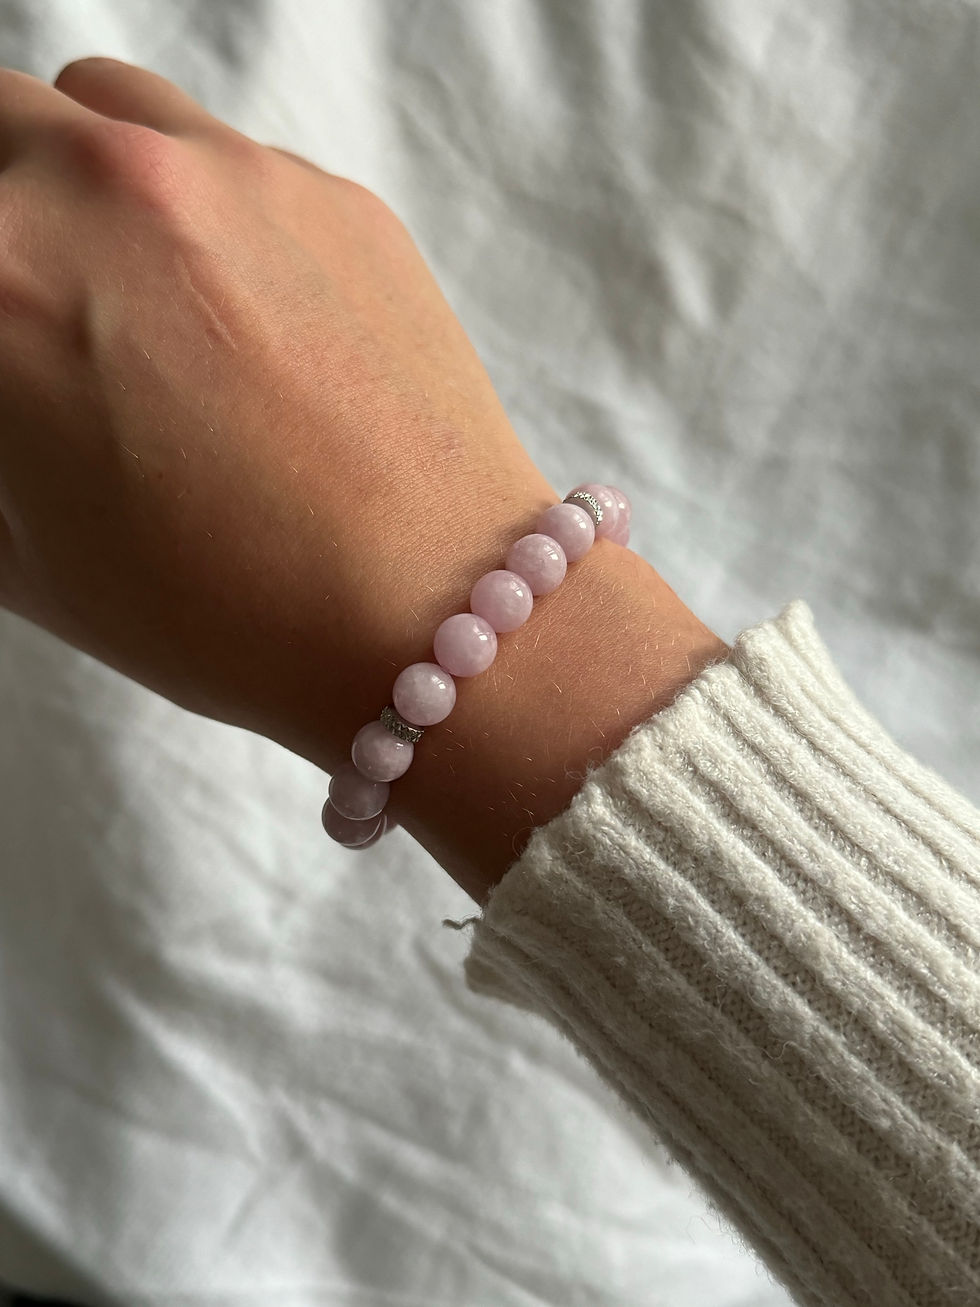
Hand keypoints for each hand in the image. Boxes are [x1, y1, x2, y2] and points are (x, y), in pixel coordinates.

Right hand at [0, 58, 550, 764]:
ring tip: (125, 288)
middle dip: (1, 213)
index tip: (12, 357)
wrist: (427, 613)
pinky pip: (225, 158)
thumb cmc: (222, 614)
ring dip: (84, 175)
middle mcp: (106, 190)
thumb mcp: (23, 552)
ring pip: (102, 108)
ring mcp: (235, 176)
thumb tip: (17, 382)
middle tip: (35, 306)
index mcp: (0, 280)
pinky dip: (201, 211)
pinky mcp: (336, 197)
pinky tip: (241, 316)